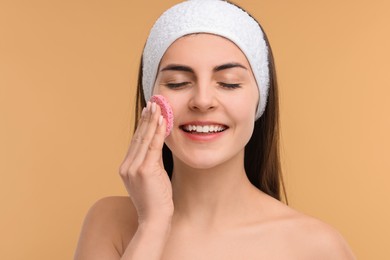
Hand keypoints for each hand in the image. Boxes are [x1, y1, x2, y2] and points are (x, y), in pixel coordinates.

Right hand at [119, 101, 172, 223]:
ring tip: (157, 106)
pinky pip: (152, 146)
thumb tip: (159, 145)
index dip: (142, 126)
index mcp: (126, 168)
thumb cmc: (156, 201)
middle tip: (152, 103)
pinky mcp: (144, 170)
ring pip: (144, 139)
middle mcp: (127, 166)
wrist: (154, 220)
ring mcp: (133, 168)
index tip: (148, 112)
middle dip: (146, 119)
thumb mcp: (152, 178)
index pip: (135, 142)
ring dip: (152, 121)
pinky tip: (162, 120)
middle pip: (138, 137)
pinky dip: (157, 131)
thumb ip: (152, 161)